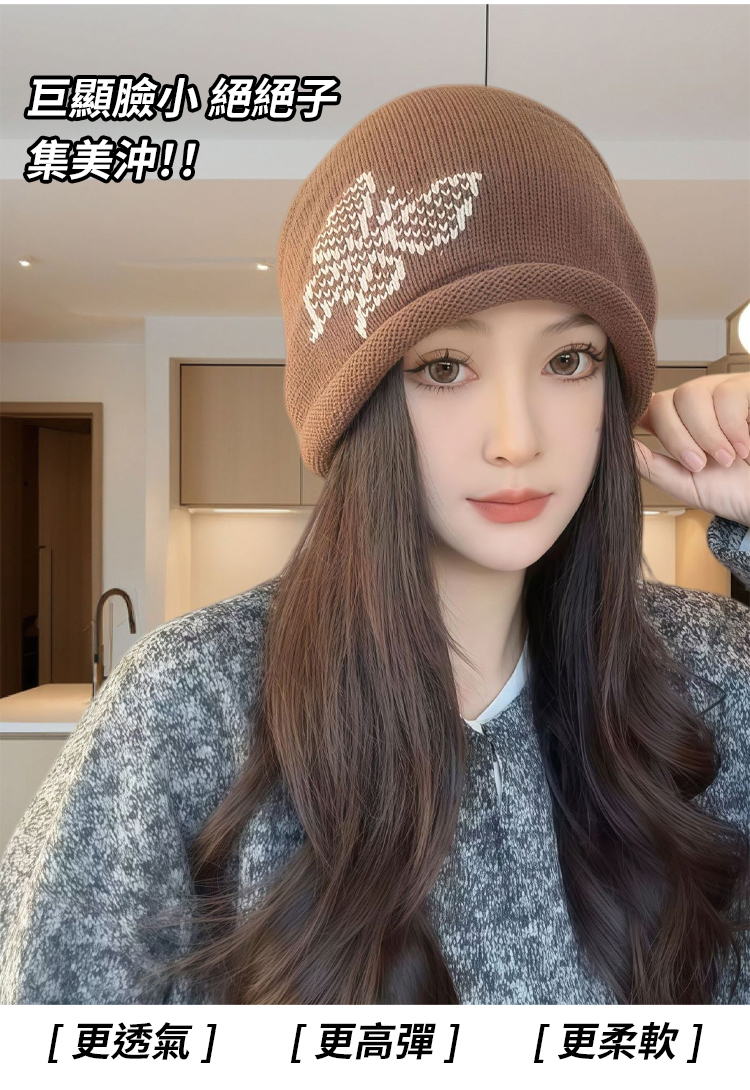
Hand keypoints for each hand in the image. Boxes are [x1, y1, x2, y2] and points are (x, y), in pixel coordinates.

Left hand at [633, 372, 749, 526]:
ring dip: (707, 434)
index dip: (637, 415)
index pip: (645, 406)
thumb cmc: (728, 489)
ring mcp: (720, 391)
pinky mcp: (745, 388)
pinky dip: (731, 425)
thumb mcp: (682, 482)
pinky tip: (742, 447)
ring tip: (726, 459)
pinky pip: (726, 393)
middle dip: (678, 438)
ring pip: (692, 394)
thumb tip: (616, 443)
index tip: (636, 432)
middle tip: (699, 465)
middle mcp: (694, 402)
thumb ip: (648, 464)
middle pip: (665, 401)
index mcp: (674, 422)